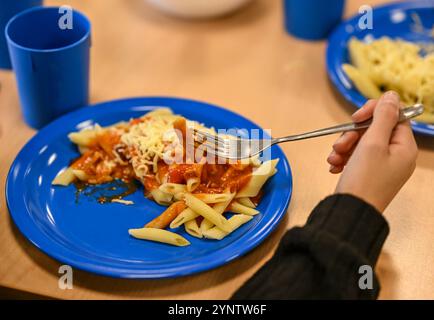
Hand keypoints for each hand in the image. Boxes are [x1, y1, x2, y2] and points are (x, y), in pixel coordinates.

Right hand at [327, 91, 417, 211]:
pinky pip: (356, 157)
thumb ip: (382, 117)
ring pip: (362, 143)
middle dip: (352, 134)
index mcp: (404, 147)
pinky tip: (334, 166)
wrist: (350, 212)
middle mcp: (397, 155)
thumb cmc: (363, 179)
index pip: (393, 116)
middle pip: (374, 130)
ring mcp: (382, 166)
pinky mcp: (368, 174)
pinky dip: (344, 158)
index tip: (354, 118)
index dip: (372, 113)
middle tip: (339, 144)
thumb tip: (392, 95)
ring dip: (344, 146)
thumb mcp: (372, 143)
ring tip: (333, 158)